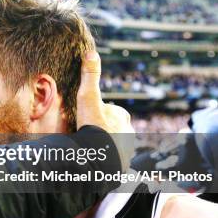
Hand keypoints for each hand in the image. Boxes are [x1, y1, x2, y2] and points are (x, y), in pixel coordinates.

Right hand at [77, 51, 134, 169]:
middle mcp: (128, 132)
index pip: (112, 111)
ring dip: (105, 145)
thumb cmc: (94, 127)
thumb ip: (90, 77)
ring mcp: (126, 150)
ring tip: (90, 148)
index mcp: (122, 117)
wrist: (99, 160)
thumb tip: (92, 53)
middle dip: (104, 129)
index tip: (89, 117)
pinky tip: (95, 160)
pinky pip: (113, 159)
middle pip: (114, 127)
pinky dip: (106, 158)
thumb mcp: (88, 98)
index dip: (100, 112)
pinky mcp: (121, 165)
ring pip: (115, 143)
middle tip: (88, 133)